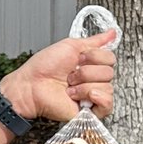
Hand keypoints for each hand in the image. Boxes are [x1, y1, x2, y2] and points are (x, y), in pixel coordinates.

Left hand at [0, 29, 116, 121]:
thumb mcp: (70, 45)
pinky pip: (108, 104)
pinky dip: (94, 96)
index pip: (110, 58)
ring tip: (69, 87)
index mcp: (90, 64)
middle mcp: (93, 79)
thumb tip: (111, 33)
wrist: (31, 86)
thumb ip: (94, 41)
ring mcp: (92, 95)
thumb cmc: (43, 67)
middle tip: (70, 74)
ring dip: (84, 84)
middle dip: (86, 71)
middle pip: (109, 72)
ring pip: (107, 86)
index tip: (77, 58)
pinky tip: (79, 95)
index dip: (93, 56)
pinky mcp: (90, 111)